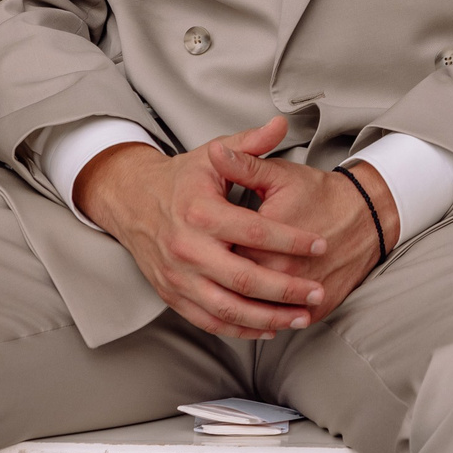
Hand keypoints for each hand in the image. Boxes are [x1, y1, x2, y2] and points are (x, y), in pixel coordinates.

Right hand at [76, 114, 331, 339]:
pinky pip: (208, 320)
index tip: (320, 245)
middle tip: (317, 291)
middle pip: (243, 278)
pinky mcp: (172, 295)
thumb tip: (281, 123)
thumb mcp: (212, 154)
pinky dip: (239, 329)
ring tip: (301, 317)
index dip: (291, 240)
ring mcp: (178, 276)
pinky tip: (268, 329)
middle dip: (285, 289)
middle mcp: (187, 248)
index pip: (255, 232)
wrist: (132, 201)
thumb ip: (250, 145)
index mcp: (201, 212)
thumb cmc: (182, 178)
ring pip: (227, 307)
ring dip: (266, 317)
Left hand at [213, 142, 399, 325]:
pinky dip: (267, 326)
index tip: (207, 249)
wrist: (368, 215)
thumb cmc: (319, 194)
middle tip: (213, 278)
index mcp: (259, 238)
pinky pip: (284, 324)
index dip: (210, 254)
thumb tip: (214, 152)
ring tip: (228, 304)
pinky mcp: (316, 308)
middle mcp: (279, 271)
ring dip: (239, 313)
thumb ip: (244, 164)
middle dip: (220, 286)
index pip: (219, 254)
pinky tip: (255, 322)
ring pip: (257, 312)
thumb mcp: (279, 175)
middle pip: (235, 287)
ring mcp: (298, 294)